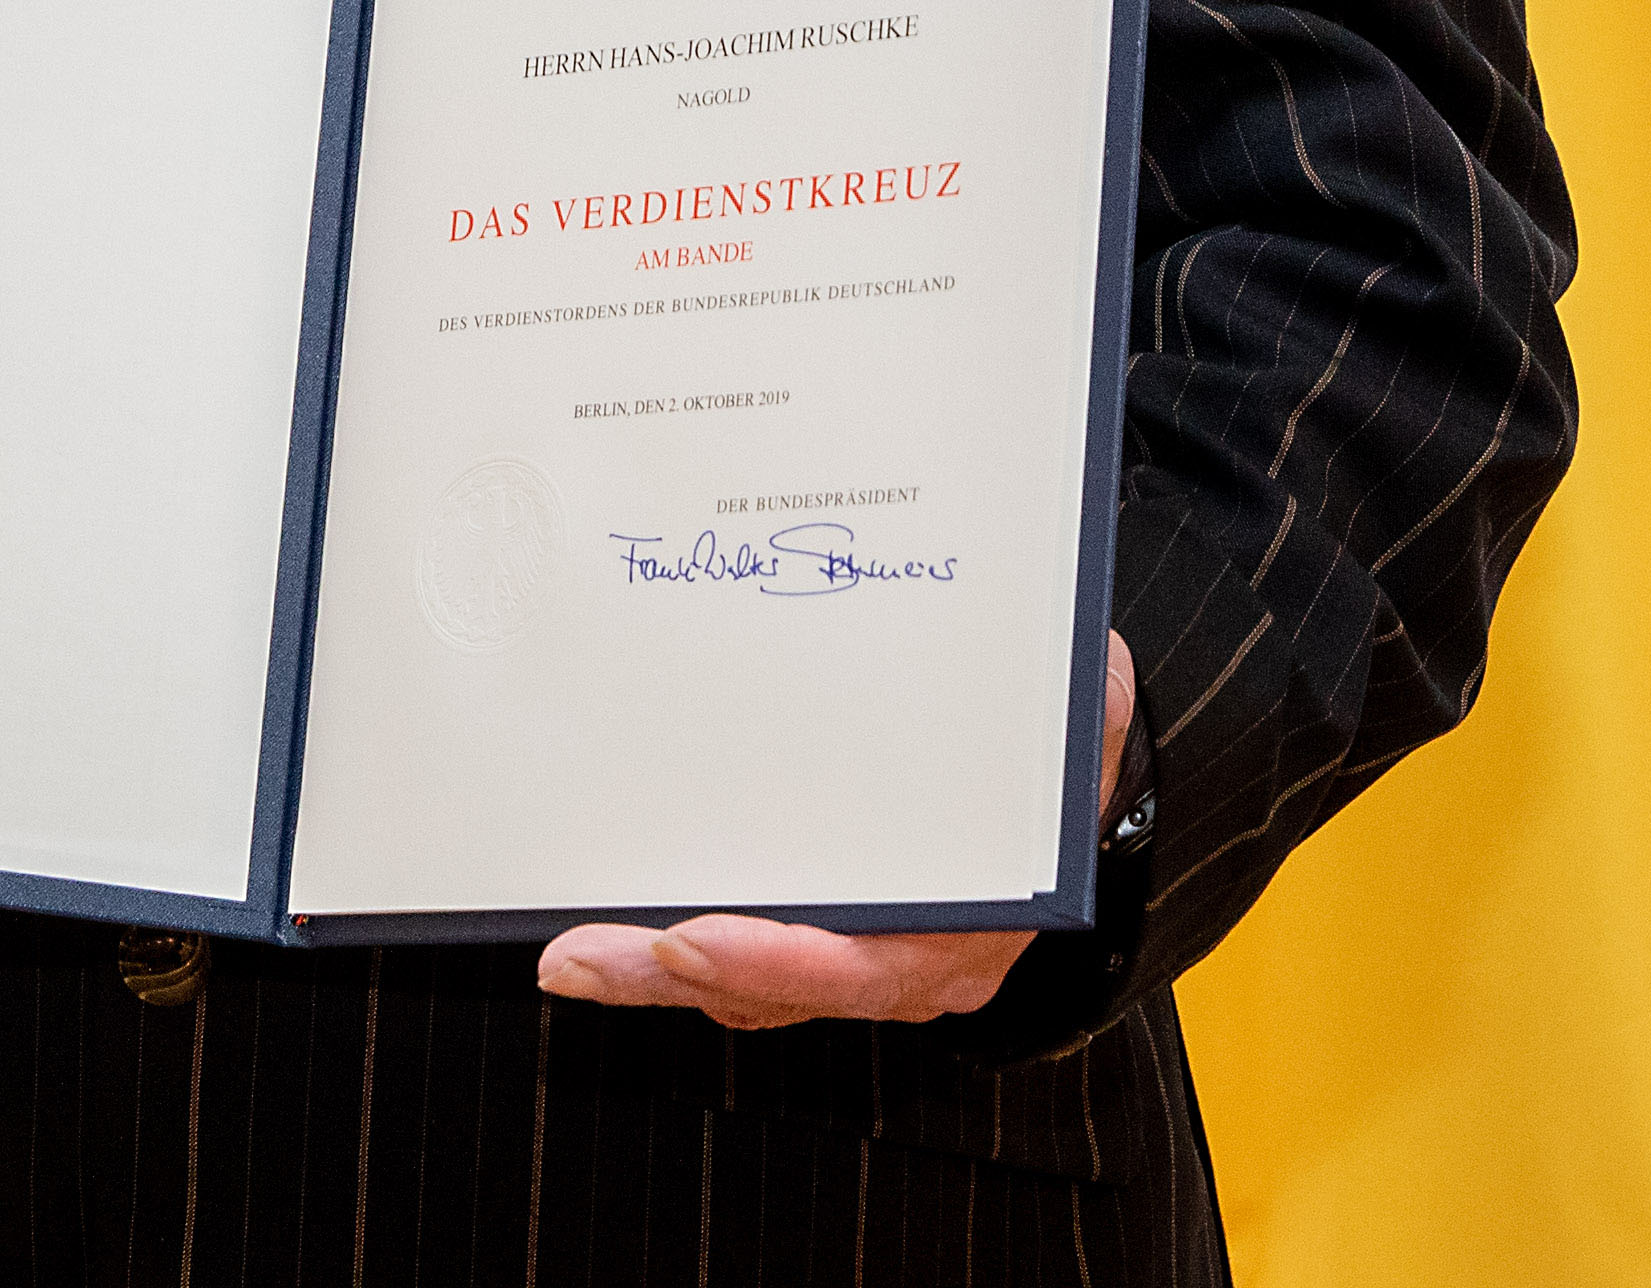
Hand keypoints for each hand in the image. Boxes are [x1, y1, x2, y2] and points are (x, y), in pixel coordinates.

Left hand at [533, 630, 1130, 1033]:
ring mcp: (868, 958)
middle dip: (669, 976)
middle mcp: (915, 963)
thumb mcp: (1080, 711)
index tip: (690, 939)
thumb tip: (1074, 664)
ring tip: (571, 955)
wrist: (1078, 780)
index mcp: (975, 924)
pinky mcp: (827, 935)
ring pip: (749, 986)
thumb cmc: (1066, 741)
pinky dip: (680, 953)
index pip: (866, 964)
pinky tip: (613, 927)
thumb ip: (1069, 700)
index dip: (777, 959)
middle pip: (779, 987)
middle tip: (579, 960)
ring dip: (655, 973)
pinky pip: (747, 963)